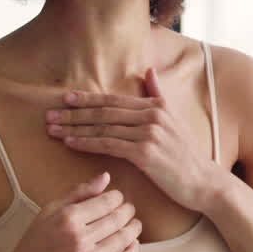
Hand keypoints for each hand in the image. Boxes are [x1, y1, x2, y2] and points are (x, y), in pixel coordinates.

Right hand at [5, 172, 141, 251]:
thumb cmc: (34, 245)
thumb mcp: (49, 212)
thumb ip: (78, 193)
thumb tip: (106, 177)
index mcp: (67, 218)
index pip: (106, 202)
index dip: (117, 198)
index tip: (118, 198)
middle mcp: (78, 239)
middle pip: (117, 219)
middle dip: (128, 212)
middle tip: (130, 210)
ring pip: (122, 240)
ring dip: (133, 230)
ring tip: (135, 225)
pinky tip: (132, 244)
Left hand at [46, 68, 224, 212]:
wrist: (203, 181)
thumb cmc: (186, 154)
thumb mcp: (175, 119)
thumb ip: (159, 94)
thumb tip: (149, 70)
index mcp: (157, 105)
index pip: (114, 100)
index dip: (87, 99)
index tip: (65, 99)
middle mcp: (152, 115)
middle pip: (104, 111)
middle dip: (74, 112)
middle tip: (50, 114)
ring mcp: (149, 133)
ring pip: (103, 127)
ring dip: (75, 128)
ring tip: (53, 130)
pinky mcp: (145, 152)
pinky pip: (109, 145)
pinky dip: (87, 143)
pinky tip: (71, 143)